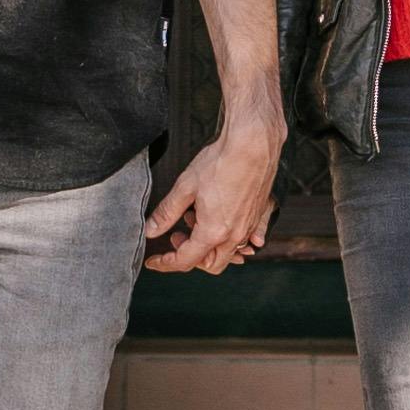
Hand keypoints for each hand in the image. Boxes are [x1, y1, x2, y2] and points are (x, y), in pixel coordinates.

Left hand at [144, 121, 284, 274]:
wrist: (254, 144)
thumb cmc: (222, 161)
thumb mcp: (185, 187)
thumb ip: (166, 213)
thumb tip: (151, 229)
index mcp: (213, 232)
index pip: (185, 261)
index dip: (165, 263)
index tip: (155, 261)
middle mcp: (234, 236)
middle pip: (209, 264)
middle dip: (189, 256)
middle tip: (176, 236)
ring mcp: (249, 228)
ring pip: (226, 254)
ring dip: (207, 246)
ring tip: (195, 218)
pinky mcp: (257, 217)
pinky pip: (240, 240)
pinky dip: (224, 236)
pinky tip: (215, 216)